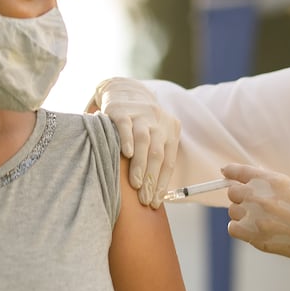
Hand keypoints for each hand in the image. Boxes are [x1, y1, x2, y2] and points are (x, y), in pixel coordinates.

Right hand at [92, 77, 179, 208]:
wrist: (122, 88)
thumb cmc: (138, 121)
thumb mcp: (154, 133)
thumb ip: (155, 155)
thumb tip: (152, 191)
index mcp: (169, 130)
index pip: (168, 161)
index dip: (163, 183)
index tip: (156, 202)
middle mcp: (157, 122)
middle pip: (158, 153)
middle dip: (152, 179)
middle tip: (146, 199)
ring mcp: (140, 115)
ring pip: (143, 141)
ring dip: (141, 165)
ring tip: (136, 184)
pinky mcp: (120, 110)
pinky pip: (125, 126)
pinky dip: (127, 140)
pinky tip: (126, 155)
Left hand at [221, 163, 289, 289]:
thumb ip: (273, 188)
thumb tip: (251, 189)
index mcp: (274, 180)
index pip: (242, 171)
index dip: (231, 171)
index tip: (225, 172)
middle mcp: (261, 195)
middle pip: (233, 191)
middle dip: (241, 197)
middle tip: (255, 206)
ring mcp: (255, 216)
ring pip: (233, 211)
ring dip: (242, 214)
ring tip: (263, 221)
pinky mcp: (254, 235)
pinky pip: (233, 228)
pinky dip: (240, 229)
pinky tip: (255, 231)